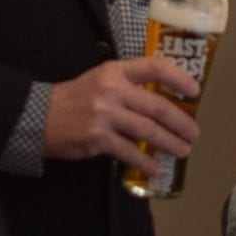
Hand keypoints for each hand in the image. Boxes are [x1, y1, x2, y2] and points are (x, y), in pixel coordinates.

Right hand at [44, 56, 201, 168]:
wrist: (41, 115)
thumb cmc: (76, 98)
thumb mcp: (102, 80)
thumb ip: (130, 85)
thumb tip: (164, 103)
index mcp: (115, 71)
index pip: (154, 67)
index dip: (178, 78)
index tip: (194, 91)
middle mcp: (112, 90)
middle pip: (156, 106)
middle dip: (180, 122)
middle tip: (193, 133)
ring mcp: (105, 115)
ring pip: (147, 130)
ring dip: (169, 142)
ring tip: (182, 151)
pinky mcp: (97, 138)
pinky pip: (128, 151)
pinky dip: (144, 161)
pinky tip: (155, 168)